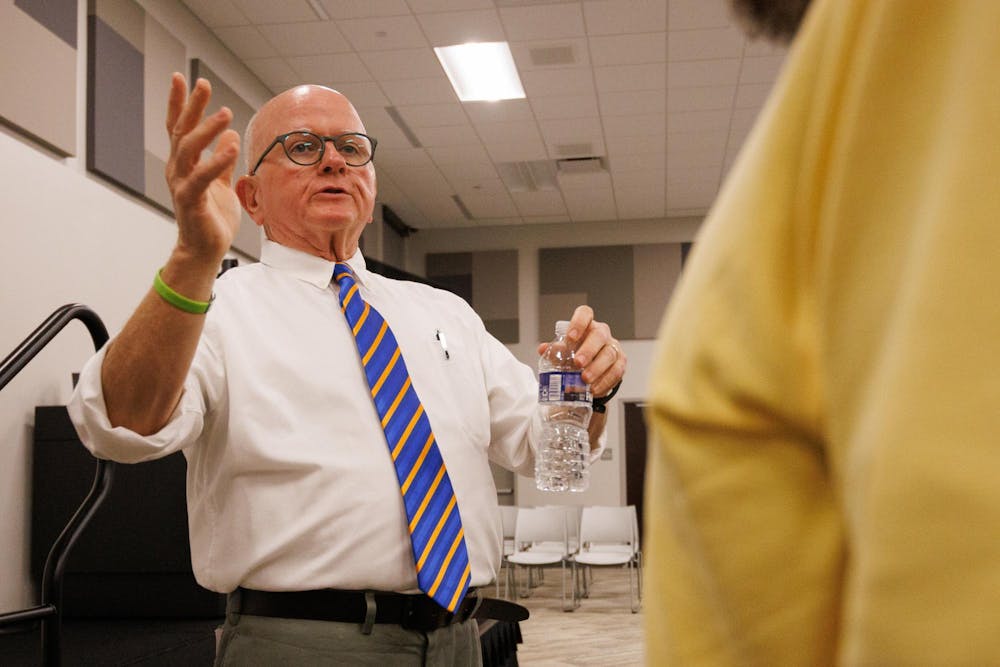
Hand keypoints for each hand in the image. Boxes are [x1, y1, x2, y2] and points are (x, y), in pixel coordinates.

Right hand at [164, 73, 240, 262]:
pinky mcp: (190, 200)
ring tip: (224, 112)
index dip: (181, 103)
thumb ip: (223, 160)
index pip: (180, 127)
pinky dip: (215, 161)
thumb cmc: (212, 218)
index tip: (183, 78)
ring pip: (189, 149)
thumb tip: (229, 135)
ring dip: (206, 129)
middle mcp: (178, 170)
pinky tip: (230, 145)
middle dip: (191, 106)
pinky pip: (201, 177)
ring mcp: (181, 184)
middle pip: (181, 131)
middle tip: (202, 83)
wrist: (205, 250)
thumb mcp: (222, 183)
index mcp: (185, 164)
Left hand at [537, 305, 625, 397]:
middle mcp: (602, 333)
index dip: (578, 323)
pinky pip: (616, 372)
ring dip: (596, 368)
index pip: (585, 314)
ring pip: (609, 354)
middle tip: (578, 363)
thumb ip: (555, 350)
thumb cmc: (576, 356)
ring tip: (584, 380)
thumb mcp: (563, 352)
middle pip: (599, 335)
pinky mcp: (620, 363)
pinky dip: (604, 382)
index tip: (570, 337)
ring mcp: (613, 347)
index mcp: (586, 325)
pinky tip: (593, 389)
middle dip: (588, 350)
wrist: (590, 371)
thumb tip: (543, 349)